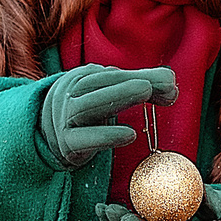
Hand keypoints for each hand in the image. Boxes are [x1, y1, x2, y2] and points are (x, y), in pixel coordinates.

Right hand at [38, 65, 178, 167]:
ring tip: (146, 93)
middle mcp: (70, 95)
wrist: (48, 135)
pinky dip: (106, 136)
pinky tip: (130, 135)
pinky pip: (84, 139)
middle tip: (160, 82)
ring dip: (117, 98)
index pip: (111, 75)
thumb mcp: (109, 93)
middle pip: (96, 85)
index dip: (141, 75)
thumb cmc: (87, 109)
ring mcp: (65, 120)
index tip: (171, 81)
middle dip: (128, 82)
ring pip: (87, 107)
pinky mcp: (67, 145)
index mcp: (82, 79)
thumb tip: (172, 86)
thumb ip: (141, 86)